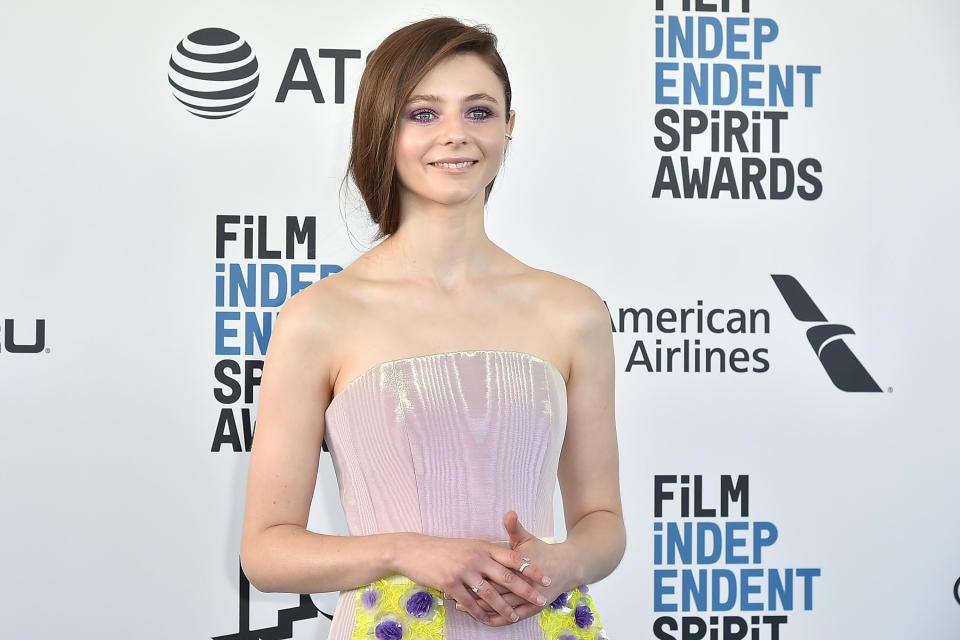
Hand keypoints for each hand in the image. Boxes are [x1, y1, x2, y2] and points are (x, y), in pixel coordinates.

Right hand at [394, 532, 551, 625]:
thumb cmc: (443, 549)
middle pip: (507, 576)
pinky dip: (479, 612)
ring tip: (515, 617)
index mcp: (483, 546)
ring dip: (504, 607)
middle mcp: (476, 557)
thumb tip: (507, 560)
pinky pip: (469, 602)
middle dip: (526, 589)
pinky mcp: (450, 583)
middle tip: (540, 599)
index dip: (530, 568)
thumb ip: (487, 552)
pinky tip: (487, 619)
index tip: (545, 578)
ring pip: (490, 592)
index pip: (513, 558)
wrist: (414, 550)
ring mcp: (463, 570)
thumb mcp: (468, 544)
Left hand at [461, 511, 575, 621]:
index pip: (493, 572)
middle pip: (494, 591)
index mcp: (519, 566)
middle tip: (450, 593)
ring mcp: (527, 599)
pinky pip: (511, 617)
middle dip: (471, 593)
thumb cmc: (542, 552)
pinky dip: (496, 619)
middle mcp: (524, 585)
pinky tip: (483, 619)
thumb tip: (509, 512)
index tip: (455, 572)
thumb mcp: (527, 539)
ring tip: (460, 606)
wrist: (566, 568)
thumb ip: (515, 527)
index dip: (473, 573)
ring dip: (479, 608)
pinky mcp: (531, 609)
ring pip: (500, 606)